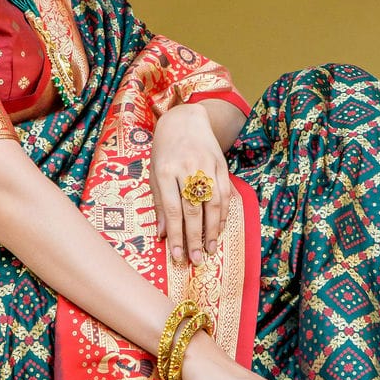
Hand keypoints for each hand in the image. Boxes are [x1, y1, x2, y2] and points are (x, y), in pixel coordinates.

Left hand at [151, 103, 233, 264]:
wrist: (185, 120)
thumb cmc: (165, 151)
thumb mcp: (155, 173)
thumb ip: (160, 203)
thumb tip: (162, 234)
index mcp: (166, 171)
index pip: (173, 210)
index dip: (176, 235)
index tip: (177, 255)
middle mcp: (187, 169)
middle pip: (193, 210)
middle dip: (194, 238)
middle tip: (195, 260)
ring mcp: (207, 166)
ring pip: (212, 204)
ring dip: (212, 231)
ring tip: (209, 250)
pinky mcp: (221, 165)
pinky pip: (225, 195)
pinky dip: (223, 215)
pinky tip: (219, 230)